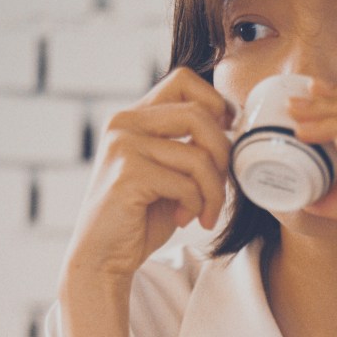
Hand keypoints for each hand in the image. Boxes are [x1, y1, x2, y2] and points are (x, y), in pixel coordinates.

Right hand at [62, 67, 231, 286]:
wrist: (103, 256)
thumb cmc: (140, 217)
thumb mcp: (169, 172)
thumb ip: (189, 146)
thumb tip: (233, 127)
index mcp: (135, 117)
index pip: (184, 81)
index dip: (217, 104)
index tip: (228, 135)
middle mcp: (125, 122)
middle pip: (200, 114)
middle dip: (223, 155)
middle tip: (220, 188)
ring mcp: (124, 145)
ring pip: (199, 156)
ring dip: (213, 191)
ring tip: (204, 212)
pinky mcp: (129, 173)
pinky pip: (186, 184)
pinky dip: (195, 205)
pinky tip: (183, 218)